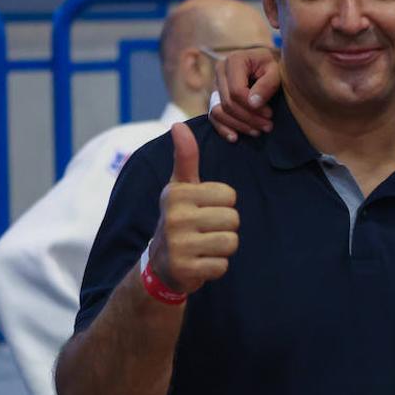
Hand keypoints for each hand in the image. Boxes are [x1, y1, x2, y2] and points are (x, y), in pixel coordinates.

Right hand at [149, 124, 239, 294]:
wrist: (161, 265)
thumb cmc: (180, 219)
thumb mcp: (181, 188)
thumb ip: (186, 157)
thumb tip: (178, 125)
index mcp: (177, 193)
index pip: (229, 195)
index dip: (223, 205)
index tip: (203, 210)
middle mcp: (174, 217)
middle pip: (233, 219)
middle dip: (225, 228)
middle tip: (204, 232)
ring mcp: (178, 244)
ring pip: (231, 242)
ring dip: (223, 248)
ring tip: (204, 246)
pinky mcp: (184, 269)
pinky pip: (223, 266)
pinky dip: (216, 267)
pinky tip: (200, 263)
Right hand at [209, 47, 281, 141]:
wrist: (269, 64)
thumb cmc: (274, 66)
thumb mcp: (276, 71)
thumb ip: (267, 85)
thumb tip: (253, 104)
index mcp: (234, 60)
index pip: (236, 91)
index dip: (252, 107)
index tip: (270, 115)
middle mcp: (220, 71)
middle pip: (228, 103)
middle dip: (249, 118)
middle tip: (268, 127)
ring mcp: (215, 84)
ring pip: (219, 111)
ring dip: (238, 125)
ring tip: (258, 131)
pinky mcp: (215, 96)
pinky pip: (213, 115)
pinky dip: (222, 128)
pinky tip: (235, 138)